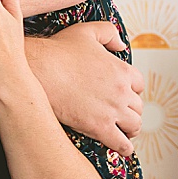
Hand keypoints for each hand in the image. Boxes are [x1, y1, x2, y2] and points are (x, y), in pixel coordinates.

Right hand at [27, 20, 144, 156]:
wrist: (38, 70)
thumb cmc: (57, 51)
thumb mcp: (86, 31)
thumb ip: (108, 33)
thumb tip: (121, 46)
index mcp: (121, 70)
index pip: (138, 84)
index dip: (131, 89)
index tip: (124, 93)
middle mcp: (122, 91)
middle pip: (137, 106)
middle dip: (131, 110)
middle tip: (122, 113)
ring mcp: (112, 111)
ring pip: (133, 125)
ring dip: (130, 129)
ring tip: (124, 131)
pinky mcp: (99, 127)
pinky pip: (121, 143)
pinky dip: (124, 147)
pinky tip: (121, 147)